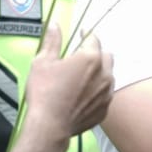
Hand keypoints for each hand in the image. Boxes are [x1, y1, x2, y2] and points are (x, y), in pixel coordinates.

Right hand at [25, 23, 113, 140]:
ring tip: (81, 77)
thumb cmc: (45, 92)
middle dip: (96, 53)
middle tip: (81, 57)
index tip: (81, 34)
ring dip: (99, 73)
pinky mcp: (105, 109)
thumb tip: (54, 25)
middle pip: (106, 56)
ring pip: (108, 76)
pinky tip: (83, 95)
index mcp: (90, 58)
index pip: (93, 39)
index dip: (86, 35)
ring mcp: (107, 93)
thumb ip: (52, 41)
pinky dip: (97, 92)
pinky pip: (105, 95)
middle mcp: (104, 74)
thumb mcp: (43, 62)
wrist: (49, 126)